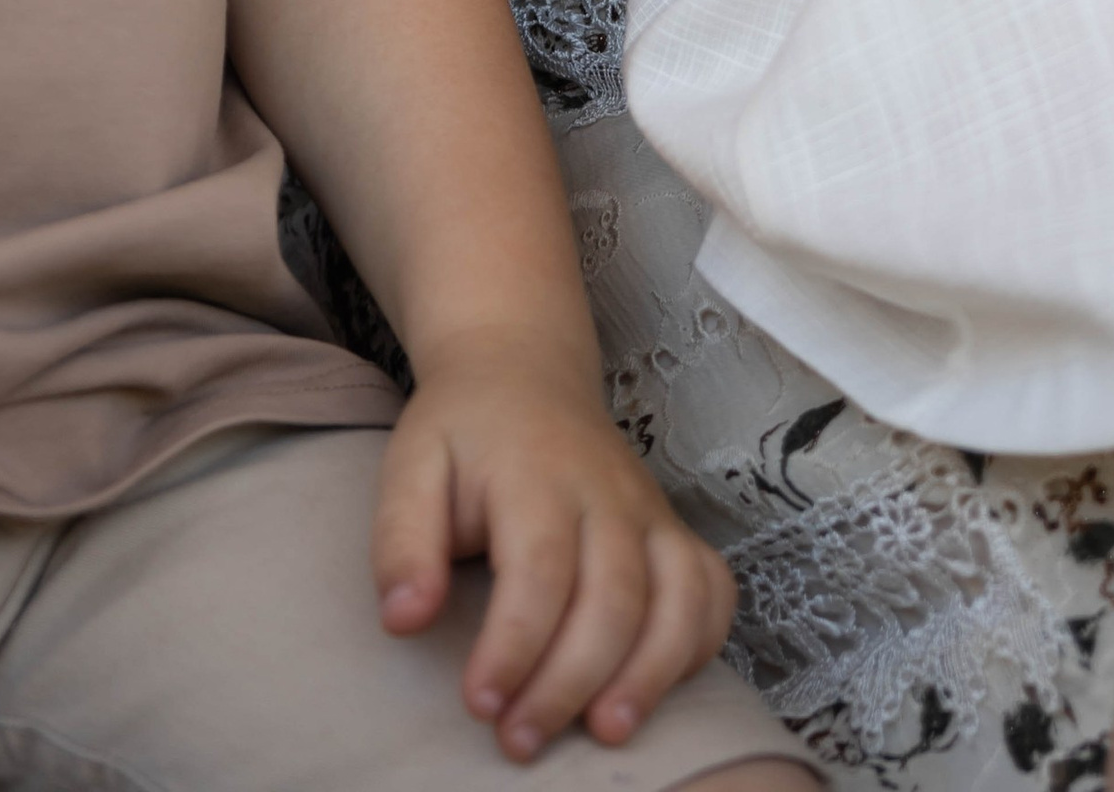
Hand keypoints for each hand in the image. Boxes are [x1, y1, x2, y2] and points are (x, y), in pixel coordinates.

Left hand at [372, 324, 735, 762]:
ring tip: (604, 733)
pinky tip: (657, 689)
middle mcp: (607, 494)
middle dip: (570, 682)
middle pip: (612, 598)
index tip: (480, 704)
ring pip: (677, 599)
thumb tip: (403, 621)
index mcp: (536, 475)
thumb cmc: (463, 433)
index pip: (539, 571)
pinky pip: (712, 590)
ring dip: (648, 675)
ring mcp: (650, 512)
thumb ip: (402, 541)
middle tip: (520, 742)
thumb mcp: (411, 466)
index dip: (514, 647)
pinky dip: (698, 644)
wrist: (523, 372)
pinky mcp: (674, 531)